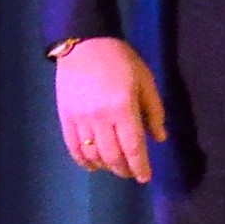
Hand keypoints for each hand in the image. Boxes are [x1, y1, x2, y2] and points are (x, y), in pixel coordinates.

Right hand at [57, 37, 165, 182]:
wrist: (84, 45)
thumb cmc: (121, 61)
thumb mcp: (145, 81)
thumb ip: (154, 111)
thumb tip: (159, 138)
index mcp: (123, 109)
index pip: (133, 147)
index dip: (140, 166)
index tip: (145, 178)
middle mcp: (100, 119)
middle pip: (113, 155)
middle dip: (124, 169)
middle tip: (132, 172)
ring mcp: (80, 120)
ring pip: (93, 154)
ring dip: (106, 166)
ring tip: (116, 167)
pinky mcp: (65, 118)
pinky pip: (73, 147)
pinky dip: (83, 160)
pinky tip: (93, 166)